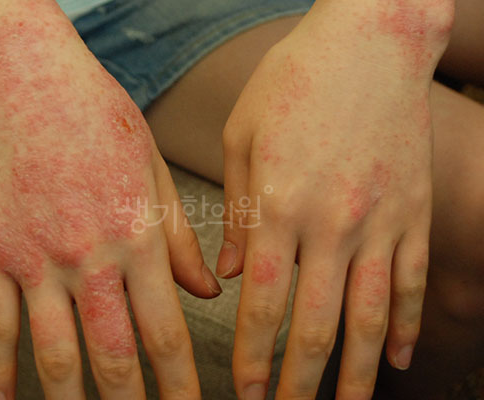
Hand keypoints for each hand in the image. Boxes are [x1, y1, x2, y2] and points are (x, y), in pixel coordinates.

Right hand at [0, 3, 219, 397]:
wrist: (24, 78)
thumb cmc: (95, 117)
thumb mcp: (154, 171)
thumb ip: (181, 239)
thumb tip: (207, 290)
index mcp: (138, 236)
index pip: (167, 331)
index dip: (183, 382)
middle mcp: (90, 256)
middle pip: (116, 355)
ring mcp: (37, 259)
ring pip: (57, 354)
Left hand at [216, 1, 452, 397]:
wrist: (371, 41)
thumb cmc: (295, 82)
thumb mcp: (243, 137)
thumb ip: (236, 212)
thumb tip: (230, 275)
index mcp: (279, 204)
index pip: (262, 302)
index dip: (253, 355)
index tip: (247, 392)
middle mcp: (331, 222)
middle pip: (314, 322)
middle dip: (298, 379)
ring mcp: (380, 220)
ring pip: (370, 315)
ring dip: (358, 372)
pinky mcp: (412, 212)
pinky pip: (409, 281)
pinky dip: (406, 324)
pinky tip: (402, 358)